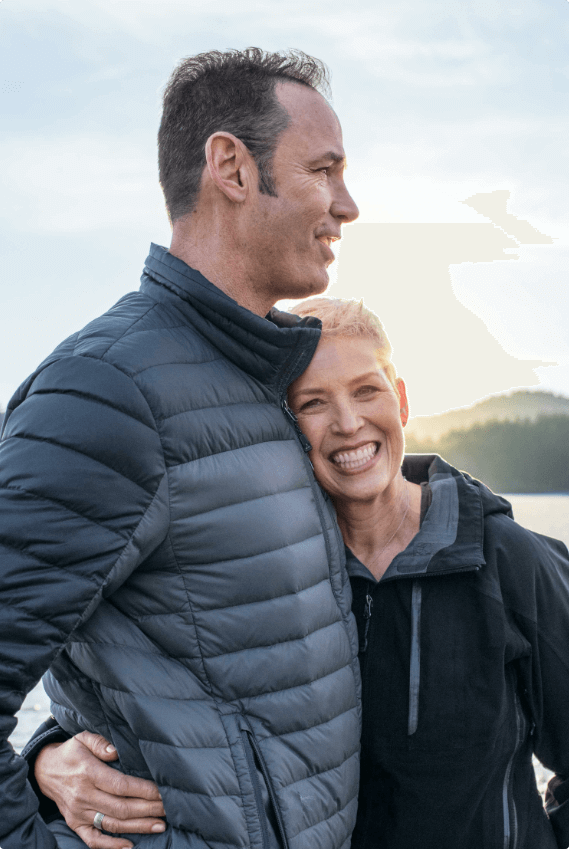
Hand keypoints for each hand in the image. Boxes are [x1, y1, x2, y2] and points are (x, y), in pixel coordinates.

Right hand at [34, 730, 165, 848]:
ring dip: (138, 827)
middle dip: (148, 809)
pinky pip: (92, 840)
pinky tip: (130, 846)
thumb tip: (116, 751)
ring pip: (112, 824)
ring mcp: (79, 813)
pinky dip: (110, 846)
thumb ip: (100, 742)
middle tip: (169, 809)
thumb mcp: (83, 738)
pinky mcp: (74, 824)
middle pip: (121, 807)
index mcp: (88, 773)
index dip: (143, 790)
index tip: (162, 792)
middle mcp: (84, 795)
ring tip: (160, 825)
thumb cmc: (71, 752)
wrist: (44, 770)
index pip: (121, 785)